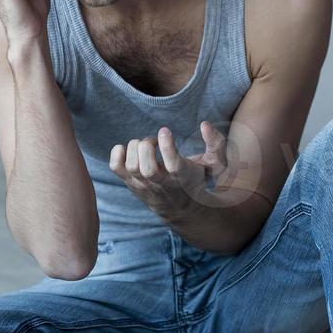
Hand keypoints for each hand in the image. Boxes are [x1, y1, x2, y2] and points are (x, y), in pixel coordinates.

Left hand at [109, 121, 228, 218]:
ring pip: (132, 166)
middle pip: (147, 168)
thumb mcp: (214, 164)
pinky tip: (130, 150)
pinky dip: (118, 153)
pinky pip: (116, 167)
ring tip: (145, 146)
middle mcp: (160, 183)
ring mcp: (142, 184)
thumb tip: (205, 125)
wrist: (178, 207)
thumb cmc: (195, 179)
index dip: (167, 145)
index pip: (172, 164)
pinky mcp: (129, 182)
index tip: (166, 131)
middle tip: (154, 141)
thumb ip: (216, 143)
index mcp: (182, 177)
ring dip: (135, 147)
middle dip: (148, 146)